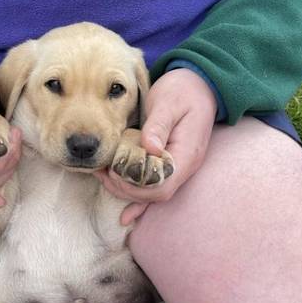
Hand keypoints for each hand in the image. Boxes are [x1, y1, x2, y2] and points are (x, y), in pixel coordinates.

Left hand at [95, 68, 216, 224]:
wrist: (198, 85)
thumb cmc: (183, 91)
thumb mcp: (169, 102)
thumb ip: (158, 125)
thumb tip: (149, 148)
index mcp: (186, 154)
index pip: (162, 185)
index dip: (136, 186)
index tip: (114, 172)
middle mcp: (184, 167)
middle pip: (154, 194)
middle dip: (126, 189)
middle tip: (103, 174)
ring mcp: (178, 168)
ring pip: (151, 194)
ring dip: (126, 190)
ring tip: (104, 178)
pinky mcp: (169, 164)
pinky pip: (154, 189)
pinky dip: (138, 202)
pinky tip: (125, 217)